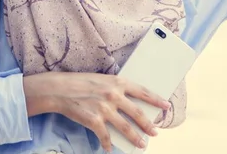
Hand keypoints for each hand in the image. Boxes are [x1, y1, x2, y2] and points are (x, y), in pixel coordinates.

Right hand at [23, 71, 169, 151]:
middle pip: (137, 113)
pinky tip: (110, 149)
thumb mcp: (104, 80)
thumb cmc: (82, 83)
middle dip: (148, 124)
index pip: (143, 92)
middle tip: (156, 132)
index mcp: (119, 82)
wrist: (60, 88)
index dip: (156, 100)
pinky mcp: (94, 121)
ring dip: (135, 138)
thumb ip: (118, 89)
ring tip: (141, 145)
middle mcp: (114, 95)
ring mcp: (105, 109)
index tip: (166, 106)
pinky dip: (108, 144)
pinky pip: (105, 137)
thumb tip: (132, 103)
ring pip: (125, 127)